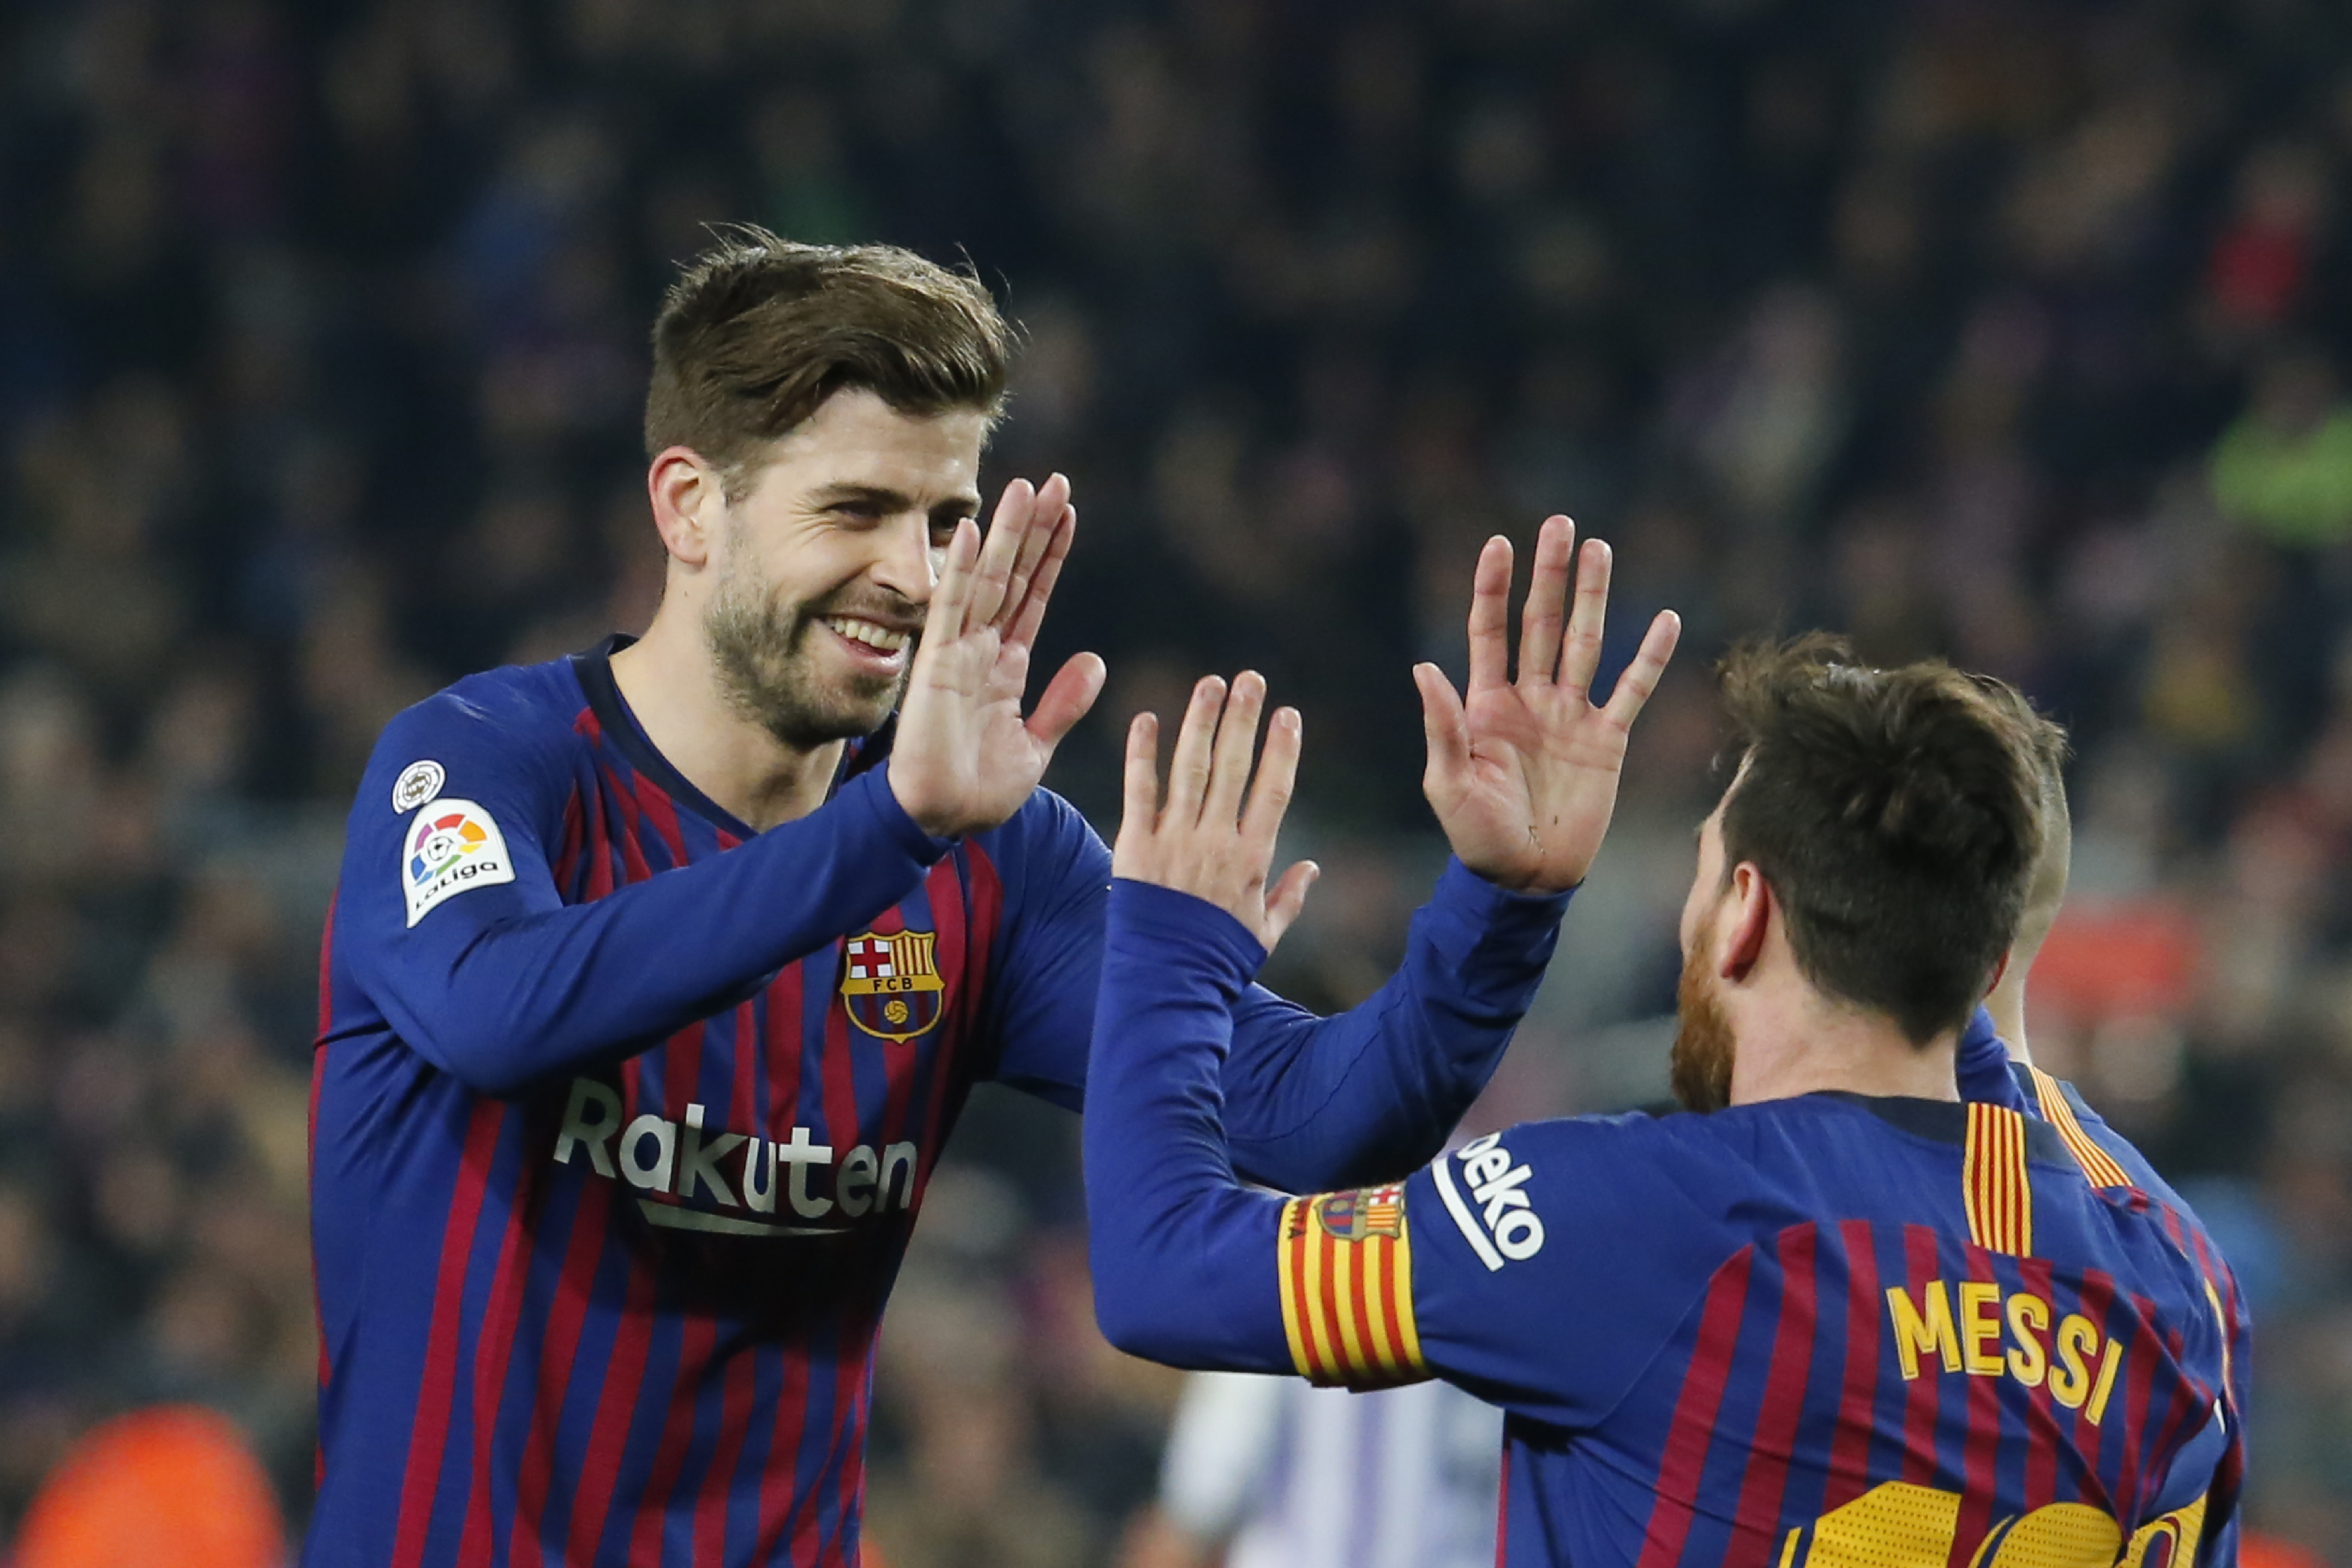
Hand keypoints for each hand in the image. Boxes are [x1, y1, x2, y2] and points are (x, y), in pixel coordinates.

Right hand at [890, 473, 1105, 837]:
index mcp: (1006, 667)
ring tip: (1024, 487)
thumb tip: (1097, 662)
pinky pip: (948, 609)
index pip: (1034, 597)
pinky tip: (966, 531)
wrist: (941, 822)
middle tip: (1055, 481)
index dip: (1051, 556)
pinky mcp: (934, 666)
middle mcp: (981, 650)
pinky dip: (956, 570)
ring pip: (985, 580)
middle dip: (1033, 529)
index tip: (1069, 513)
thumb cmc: (979, 792)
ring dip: (1004, 534)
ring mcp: (957, 653)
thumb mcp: (1036, 746)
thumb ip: (1063, 704)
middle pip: (1013, 576)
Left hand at [1112, 671, 1319, 952]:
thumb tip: (1314, 869)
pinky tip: (1146, 718)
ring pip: (1190, 768)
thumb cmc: (1218, 963)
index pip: (1273, 790)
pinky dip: (1141, 753)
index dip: (1282, 749)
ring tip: (1210, 684)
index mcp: (1251, 859)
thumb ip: (1289, 899)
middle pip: (1234, 767)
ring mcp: (1174, 840)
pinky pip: (1138, 790)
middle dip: (1243, 719)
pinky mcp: (1135, 846)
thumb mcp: (1263, 935)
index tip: (1289, 714)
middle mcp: (1215, 841)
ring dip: (1200, 722)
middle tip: (1251, 679)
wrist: (1165, 985)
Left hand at [1415, 516, 1680, 894]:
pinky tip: (1666, 620)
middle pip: (1542, 623)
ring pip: (1586, 643)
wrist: (1524, 878)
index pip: (1489, 631)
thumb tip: (1424, 668)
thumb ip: (1444, 726)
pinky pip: (1632, 691)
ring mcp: (1570, 716)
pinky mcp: (1606, 741)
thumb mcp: (1448, 783)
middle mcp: (1530, 699)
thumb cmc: (1476, 836)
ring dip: (1594, 597)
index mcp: (1486, 704)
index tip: (1499, 543)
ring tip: (1599, 548)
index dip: (1494, 587)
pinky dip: (1650, 658)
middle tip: (1559, 523)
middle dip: (1549, 575)